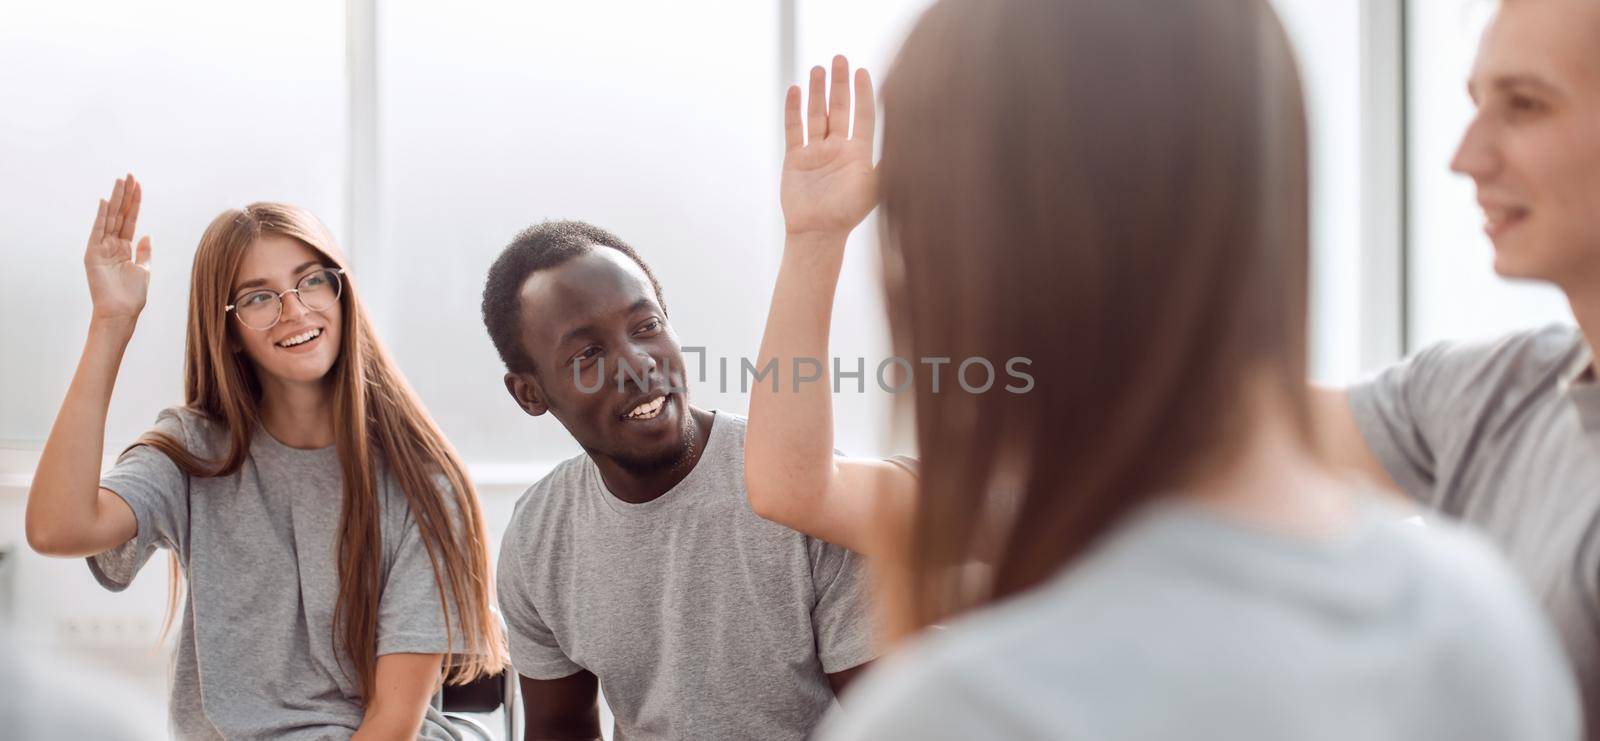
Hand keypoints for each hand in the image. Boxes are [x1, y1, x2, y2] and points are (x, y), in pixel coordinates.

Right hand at [83, 174, 150, 322]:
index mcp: (124, 248)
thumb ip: (143, 252)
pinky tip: (104, 201)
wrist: (122, 312)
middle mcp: (111, 245)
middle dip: (125, 195)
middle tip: (129, 175)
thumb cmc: (132, 295)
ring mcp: (101, 248)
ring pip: (110, 218)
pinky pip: (98, 231)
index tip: (138, 185)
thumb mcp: (143, 269)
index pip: (129, 219)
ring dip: (115, 199)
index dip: (134, 203)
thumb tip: (146, 235)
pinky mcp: (93, 254)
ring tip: (120, 180)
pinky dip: (101, 216)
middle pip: (119, 214)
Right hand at [781, 55, 875, 240]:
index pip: (861, 115)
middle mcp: (837, 149)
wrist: (818, 234)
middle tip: (839, 58)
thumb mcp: (876, 187)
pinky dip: (794, 110)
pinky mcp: (795, 159)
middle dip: (839, 84)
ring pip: (816, 115)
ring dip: (816, 92)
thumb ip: (892, 163)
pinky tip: (795, 90)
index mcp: (858, 153)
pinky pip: (794, 129)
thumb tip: (916, 142)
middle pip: (838, 109)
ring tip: (817, 68)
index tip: (862, 70)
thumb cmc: (848, 214)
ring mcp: (815, 153)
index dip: (862, 93)